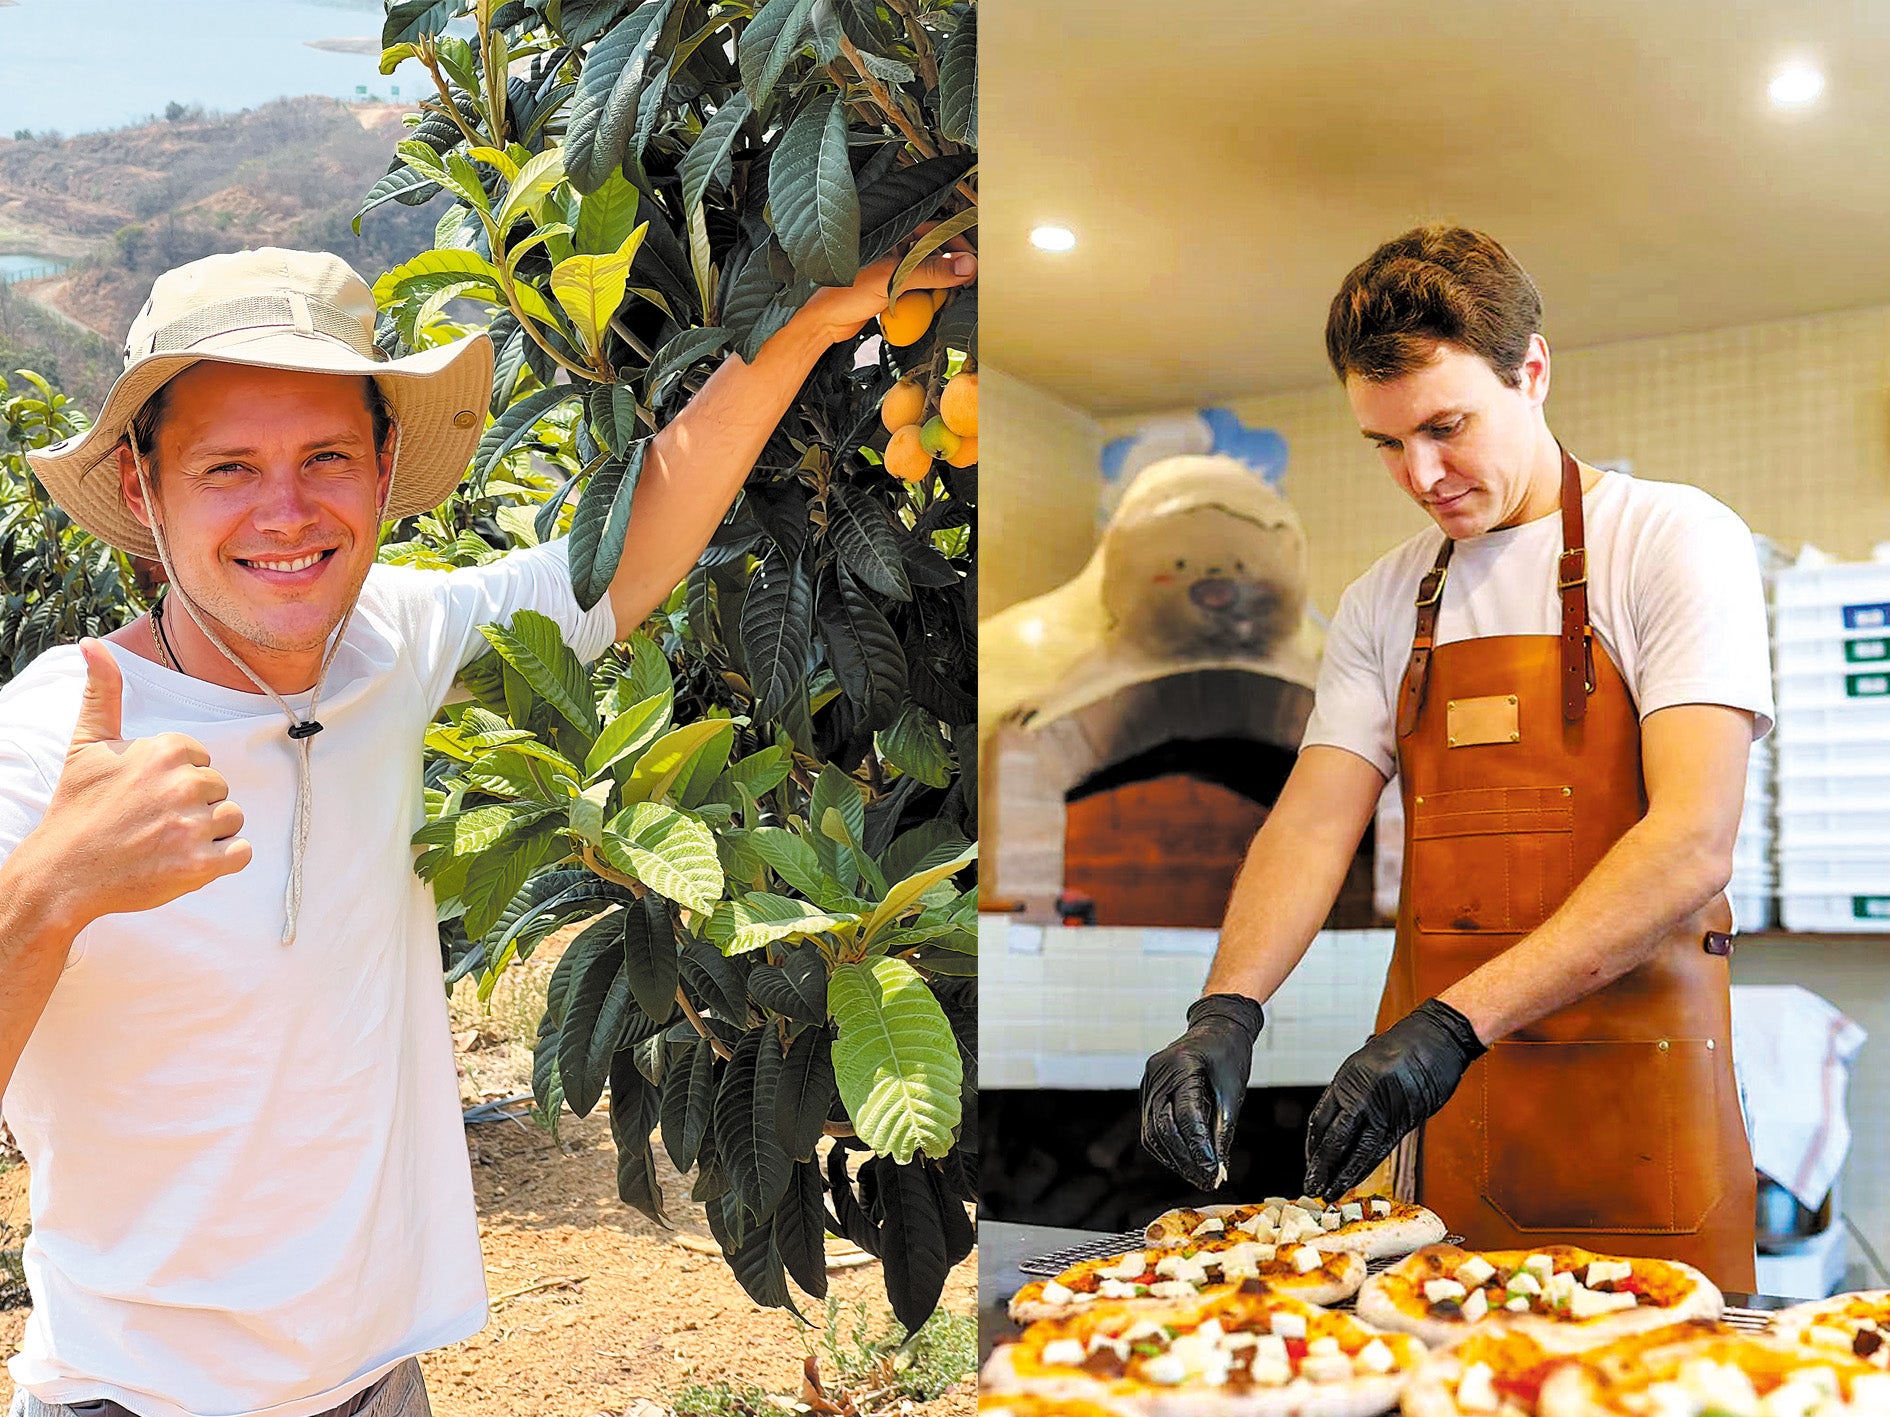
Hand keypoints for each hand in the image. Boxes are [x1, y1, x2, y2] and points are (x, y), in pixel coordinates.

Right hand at [35, 640, 250, 930]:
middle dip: (193, 805)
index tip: (145, 794)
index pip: (201, 758)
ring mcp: (193, 827)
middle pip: (219, 788)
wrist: (61, 875)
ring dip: (208, 833)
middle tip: (151, 821)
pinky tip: (185, 860)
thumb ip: (102, 692)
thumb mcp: (87, 744)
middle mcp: (183, 784)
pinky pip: (242, 853)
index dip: (176, 778)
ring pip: (233, 819)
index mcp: (165, 750)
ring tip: (165, 841)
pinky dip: (222, 860)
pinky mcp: (201, 866)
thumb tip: (93, 644)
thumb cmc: (77, 807)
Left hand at [795, 240, 977, 343]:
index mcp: (890, 231)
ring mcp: (891, 268)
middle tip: (966, 283)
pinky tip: (929, 308)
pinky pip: (917, 291)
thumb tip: (967, 267)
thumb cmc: (842, 292)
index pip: (934, 229)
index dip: (956, 242)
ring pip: (927, 274)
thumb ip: (931, 272)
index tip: (974, 259)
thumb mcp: (892, 278)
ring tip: (946, 299)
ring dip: (938, 287)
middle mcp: (892, 246)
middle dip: (950, 268)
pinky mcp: (889, 289)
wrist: (819, 323)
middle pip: (933, 252)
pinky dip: (926, 300)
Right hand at [1140, 994, 1264, 1189]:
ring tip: (1196, 1175)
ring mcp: (1149, 1080)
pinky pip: (1151, 1124)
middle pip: (1163, 1128)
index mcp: (1182, 1066)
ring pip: (1152, 1131)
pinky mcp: (1148, 1089)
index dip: (1199, 1149)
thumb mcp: (1233, 1090)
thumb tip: (1220, 1168)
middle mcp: (1158, 1073)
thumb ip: (1224, 1128)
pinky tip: (1184, 1159)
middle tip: (1205, 1180)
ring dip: (1173, 1158)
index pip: (1186, 1117)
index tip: (1214, 1175)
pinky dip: (1167, 1146)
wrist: (1216, 1025)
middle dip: (1184, 1159)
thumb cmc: (1229, 1054)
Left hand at [1302, 998, 1485, 1200]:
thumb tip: (1345, 1118)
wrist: (1437, 1039)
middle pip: (1334, 1139)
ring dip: (1343, 1174)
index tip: (1310, 1161)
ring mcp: (1382, 1108)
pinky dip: (1365, 1167)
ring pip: (1357, 1150)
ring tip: (1331, 1192)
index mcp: (1346, 1079)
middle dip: (1322, 1166)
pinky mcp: (1405, 1119)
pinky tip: (1356, 1179)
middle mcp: (1360, 1095)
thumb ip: (1354, 1091)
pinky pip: (1380, 1149)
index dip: (1313, 1146)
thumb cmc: (1404, 1046)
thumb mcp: (1366, 1062)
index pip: (1319, 1119)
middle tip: (1312, 1186)